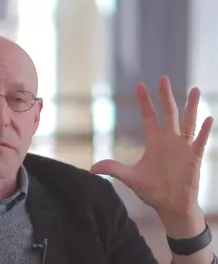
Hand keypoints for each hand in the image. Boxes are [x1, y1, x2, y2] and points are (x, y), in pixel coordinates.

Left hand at [90, 76, 213, 216]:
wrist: (170, 206)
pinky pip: (200, 141)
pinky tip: (208, 117)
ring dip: (191, 106)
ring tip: (194, 89)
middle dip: (165, 96)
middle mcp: (169, 140)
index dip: (145, 102)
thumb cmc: (152, 190)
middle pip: (168, 113)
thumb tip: (92, 168)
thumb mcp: (130, 178)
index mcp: (154, 142)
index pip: (149, 116)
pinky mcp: (194, 158)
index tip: (140, 85)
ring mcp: (183, 147)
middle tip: (163, 78)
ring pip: (188, 122)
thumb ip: (113, 169)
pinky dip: (204, 130)